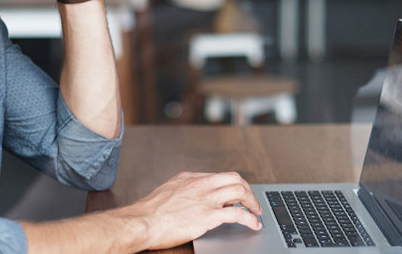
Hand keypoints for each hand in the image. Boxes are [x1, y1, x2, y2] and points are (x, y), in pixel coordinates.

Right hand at [131, 171, 262, 249]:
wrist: (144, 221)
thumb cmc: (150, 211)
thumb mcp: (168, 191)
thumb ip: (183, 190)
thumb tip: (192, 197)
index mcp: (190, 178)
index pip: (220, 176)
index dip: (232, 187)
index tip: (236, 196)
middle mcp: (201, 185)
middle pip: (235, 179)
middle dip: (247, 190)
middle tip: (252, 202)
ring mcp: (206, 199)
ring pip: (240, 191)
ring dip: (253, 202)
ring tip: (257, 212)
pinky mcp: (209, 216)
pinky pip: (237, 214)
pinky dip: (250, 219)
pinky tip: (253, 225)